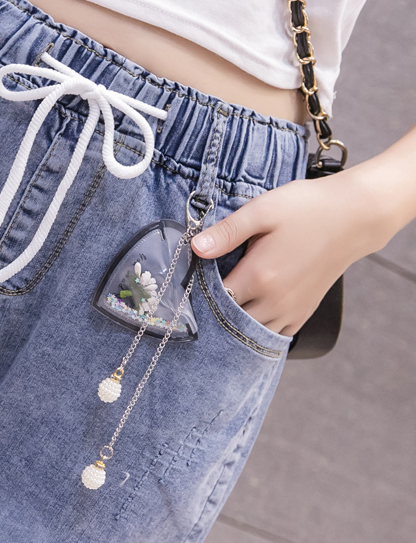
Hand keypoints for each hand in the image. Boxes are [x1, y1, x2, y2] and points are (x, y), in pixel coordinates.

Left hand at [189, 167, 389, 336]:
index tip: (188, 282)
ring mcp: (291, 311)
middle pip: (229, 320)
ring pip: (250, 332)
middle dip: (213, 310)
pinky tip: (247, 314)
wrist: (355, 216)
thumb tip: (195, 247)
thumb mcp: (262, 210)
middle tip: (200, 296)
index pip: (213, 298)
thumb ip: (227, 232)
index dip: (197, 292)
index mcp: (259, 277)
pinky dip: (257, 329)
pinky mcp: (304, 313)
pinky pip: (274, 334)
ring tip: (221, 306)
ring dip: (233, 323)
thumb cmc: (307, 208)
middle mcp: (274, 301)